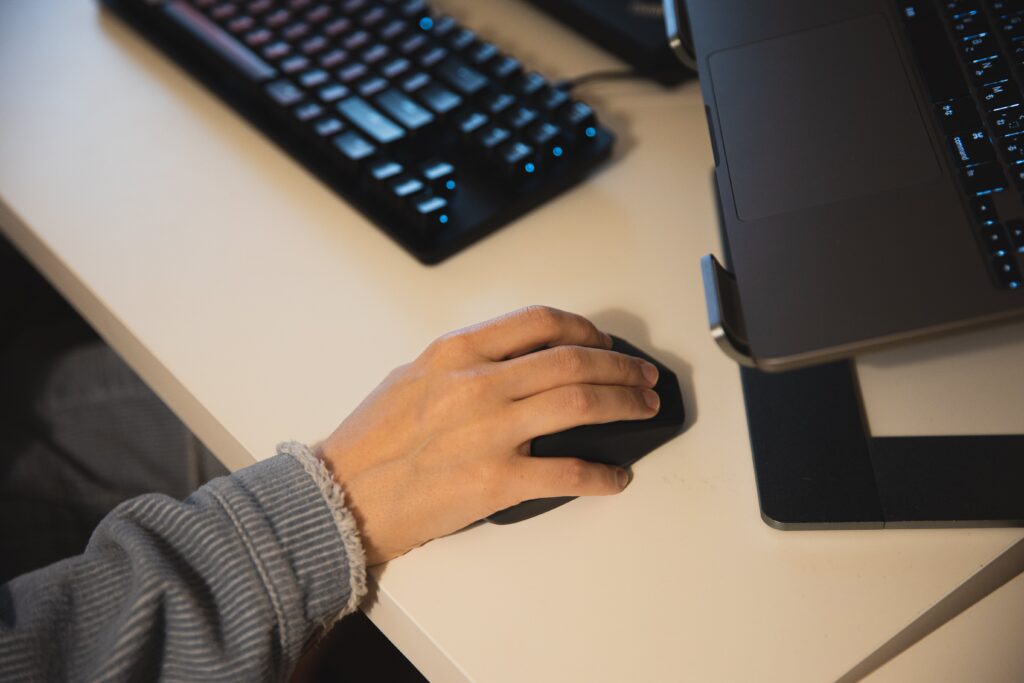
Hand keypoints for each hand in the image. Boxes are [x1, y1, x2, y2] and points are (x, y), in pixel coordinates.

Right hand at [317, 306, 660, 564]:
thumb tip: (522, 363)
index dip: (584, 330)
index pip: (539, 322)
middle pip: (572, 361)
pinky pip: (568, 473)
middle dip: (620, 366)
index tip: (603, 343)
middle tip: (642, 377)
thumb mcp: (414, 376)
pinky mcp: (497, 480)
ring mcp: (490, 431)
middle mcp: (478, 383)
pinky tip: (616, 479)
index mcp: (457, 351)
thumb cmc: (372, 441)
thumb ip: (467, 362)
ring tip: (643, 409)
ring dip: (624, 404)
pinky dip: (602, 476)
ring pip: (580, 403)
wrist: (343, 495)